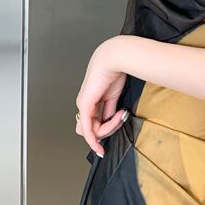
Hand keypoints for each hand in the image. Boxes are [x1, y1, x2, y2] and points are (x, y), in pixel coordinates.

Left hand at [75, 39, 128, 157]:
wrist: (114, 58)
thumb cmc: (115, 71)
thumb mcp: (114, 96)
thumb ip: (111, 110)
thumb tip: (110, 121)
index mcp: (90, 99)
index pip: (93, 123)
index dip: (104, 130)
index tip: (117, 128)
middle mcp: (84, 103)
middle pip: (89, 130)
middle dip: (105, 131)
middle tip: (121, 119)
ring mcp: (83, 105)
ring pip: (90, 131)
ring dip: (108, 130)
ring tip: (122, 114)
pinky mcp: (85, 105)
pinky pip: (88, 129)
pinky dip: (93, 141)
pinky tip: (99, 146)